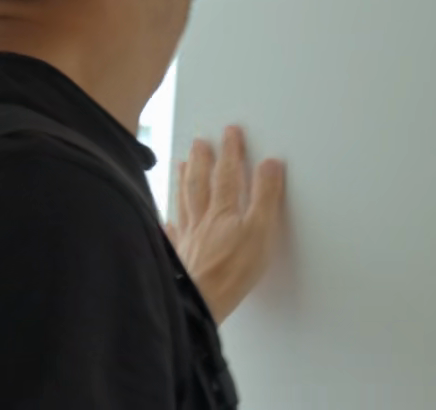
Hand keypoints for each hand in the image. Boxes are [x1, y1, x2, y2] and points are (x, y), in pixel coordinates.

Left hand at [166, 125, 286, 322]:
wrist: (201, 302)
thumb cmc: (233, 271)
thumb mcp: (261, 231)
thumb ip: (265, 197)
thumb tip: (270, 164)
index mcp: (225, 211)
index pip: (229, 174)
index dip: (231, 151)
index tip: (231, 132)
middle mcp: (203, 219)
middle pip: (201, 182)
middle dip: (202, 159)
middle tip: (201, 141)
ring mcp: (189, 238)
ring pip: (184, 202)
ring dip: (183, 180)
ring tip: (181, 163)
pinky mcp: (181, 257)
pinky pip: (172, 234)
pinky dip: (169, 222)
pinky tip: (165, 218)